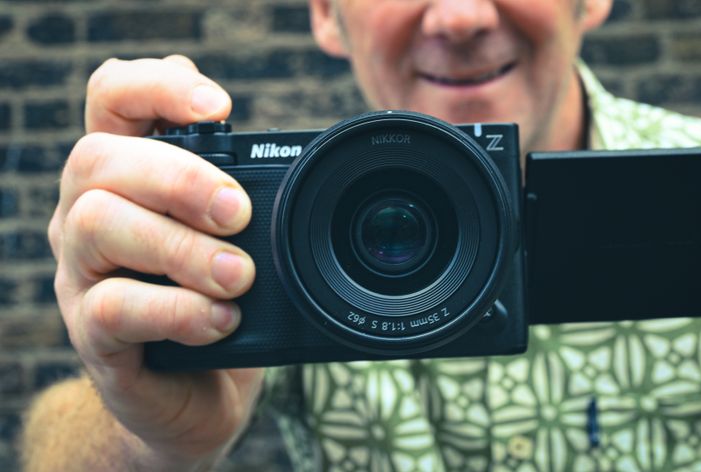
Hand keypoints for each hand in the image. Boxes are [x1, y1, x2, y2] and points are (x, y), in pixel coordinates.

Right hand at [49, 55, 262, 467]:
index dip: (157, 86)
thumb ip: (248, 192)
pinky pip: (112, 307)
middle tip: (240, 213)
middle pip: (98, 157)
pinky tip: (221, 318)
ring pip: (98, 224)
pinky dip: (176, 310)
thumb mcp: (241, 239)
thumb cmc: (223, 300)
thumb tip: (301, 158)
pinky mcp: (93, 335)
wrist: (199, 396)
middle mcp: (89, 212)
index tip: (220, 107)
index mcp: (128, 174)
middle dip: (179, 176)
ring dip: (181, 246)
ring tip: (241, 276)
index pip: (112, 97)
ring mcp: (82, 274)